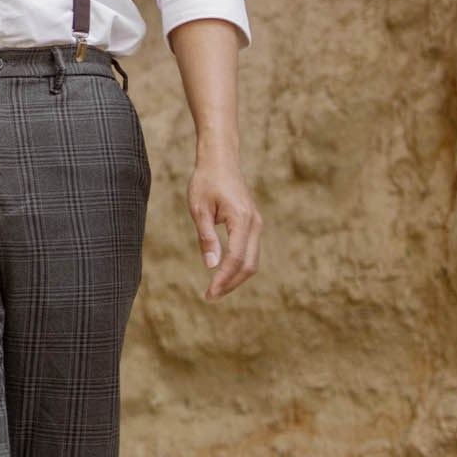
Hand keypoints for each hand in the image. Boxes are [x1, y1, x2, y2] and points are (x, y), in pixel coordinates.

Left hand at [188, 154, 260, 299]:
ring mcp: (256, 224)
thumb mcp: (199, 209)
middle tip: (210, 296)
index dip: (223, 279)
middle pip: (249, 265)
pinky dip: (239, 266)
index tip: (209, 293)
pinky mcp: (253, 224)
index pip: (236, 258)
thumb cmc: (206, 181)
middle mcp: (255, 224)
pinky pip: (250, 251)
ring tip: (215, 289)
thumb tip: (210, 266)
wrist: (220, 159)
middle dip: (230, 283)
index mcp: (242, 220)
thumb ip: (206, 237)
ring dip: (236, 277)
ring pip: (252, 260)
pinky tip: (223, 273)